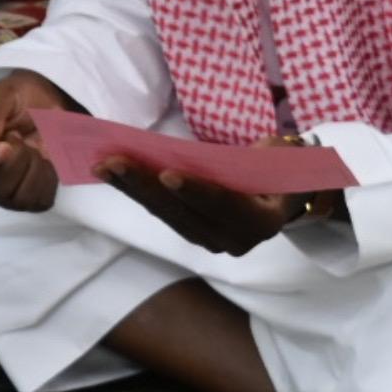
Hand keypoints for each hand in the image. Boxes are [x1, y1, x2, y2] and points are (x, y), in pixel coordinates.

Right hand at [0, 66, 75, 208]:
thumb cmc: (16, 97)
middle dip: (16, 159)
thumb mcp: (3, 93)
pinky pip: (41, 201)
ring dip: (34, 168)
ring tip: (31, 145)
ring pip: (20, 200)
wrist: (44, 105)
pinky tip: (44, 159)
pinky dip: (48, 178)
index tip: (4, 146)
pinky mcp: (27, 199)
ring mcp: (3, 192)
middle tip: (18, 134)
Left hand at [90, 151, 345, 257]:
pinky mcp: (195, 233)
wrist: (287, 198)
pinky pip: (165, 214)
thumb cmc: (284, 168)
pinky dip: (139, 193)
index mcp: (263, 222)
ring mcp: (213, 241)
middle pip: (185, 212)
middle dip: (146, 186)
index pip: (225, 204)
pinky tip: (114, 175)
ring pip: (168, 215)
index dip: (197, 189)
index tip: (167, 174)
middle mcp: (236, 241)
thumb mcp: (282, 158)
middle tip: (114, 161)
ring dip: (133, 190)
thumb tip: (239, 149)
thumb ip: (264, 158)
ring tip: (103, 165)